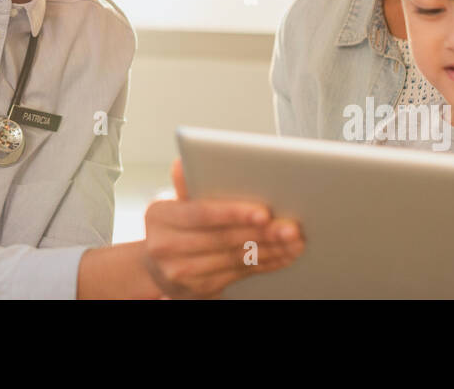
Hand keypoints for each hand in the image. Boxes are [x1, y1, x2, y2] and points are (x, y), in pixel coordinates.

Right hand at [140, 157, 304, 298]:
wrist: (158, 266)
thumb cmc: (172, 226)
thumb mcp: (173, 202)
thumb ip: (185, 184)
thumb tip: (184, 163)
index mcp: (159, 216)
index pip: (201, 213)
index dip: (233, 213)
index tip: (263, 212)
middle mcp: (165, 247)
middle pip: (222, 239)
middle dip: (261, 233)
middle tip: (291, 227)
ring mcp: (181, 273)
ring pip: (235, 259)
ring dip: (270, 250)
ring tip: (294, 241)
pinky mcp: (199, 290)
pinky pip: (239, 275)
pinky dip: (265, 264)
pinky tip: (283, 255)